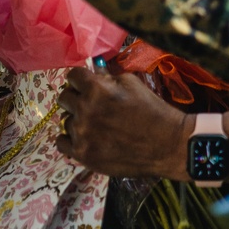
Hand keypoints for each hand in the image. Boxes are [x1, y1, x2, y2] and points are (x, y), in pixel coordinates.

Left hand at [55, 67, 189, 178]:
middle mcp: (85, 110)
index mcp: (96, 89)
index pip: (72, 76)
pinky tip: (85, 138)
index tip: (86, 84)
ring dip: (77, 120)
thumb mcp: (133, 83)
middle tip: (91, 104)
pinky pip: (61, 142)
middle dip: (76, 97)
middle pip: (64, 97)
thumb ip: (108, 77)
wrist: (167, 145)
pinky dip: (70, 139)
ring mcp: (82, 134)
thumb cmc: (153, 111)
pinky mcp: (83, 155)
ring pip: (64, 120)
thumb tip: (93, 74)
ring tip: (94, 125)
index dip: (80, 79)